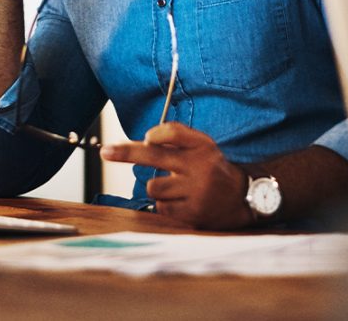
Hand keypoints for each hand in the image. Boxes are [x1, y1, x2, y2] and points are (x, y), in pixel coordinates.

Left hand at [100, 122, 252, 229]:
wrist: (242, 198)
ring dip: (158, 187)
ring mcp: (196, 193)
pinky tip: (182, 202)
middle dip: (126, 153)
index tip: (145, 138)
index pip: (174, 133)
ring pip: (154, 187)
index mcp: (202, 147)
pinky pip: (161, 208)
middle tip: (105, 151)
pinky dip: (166, 204)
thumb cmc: (211, 167)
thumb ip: (176, 135)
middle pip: (154, 157)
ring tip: (176, 187)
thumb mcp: (202, 144)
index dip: (158, 134)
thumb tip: (146, 138)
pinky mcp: (192, 215)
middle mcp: (199, 168)